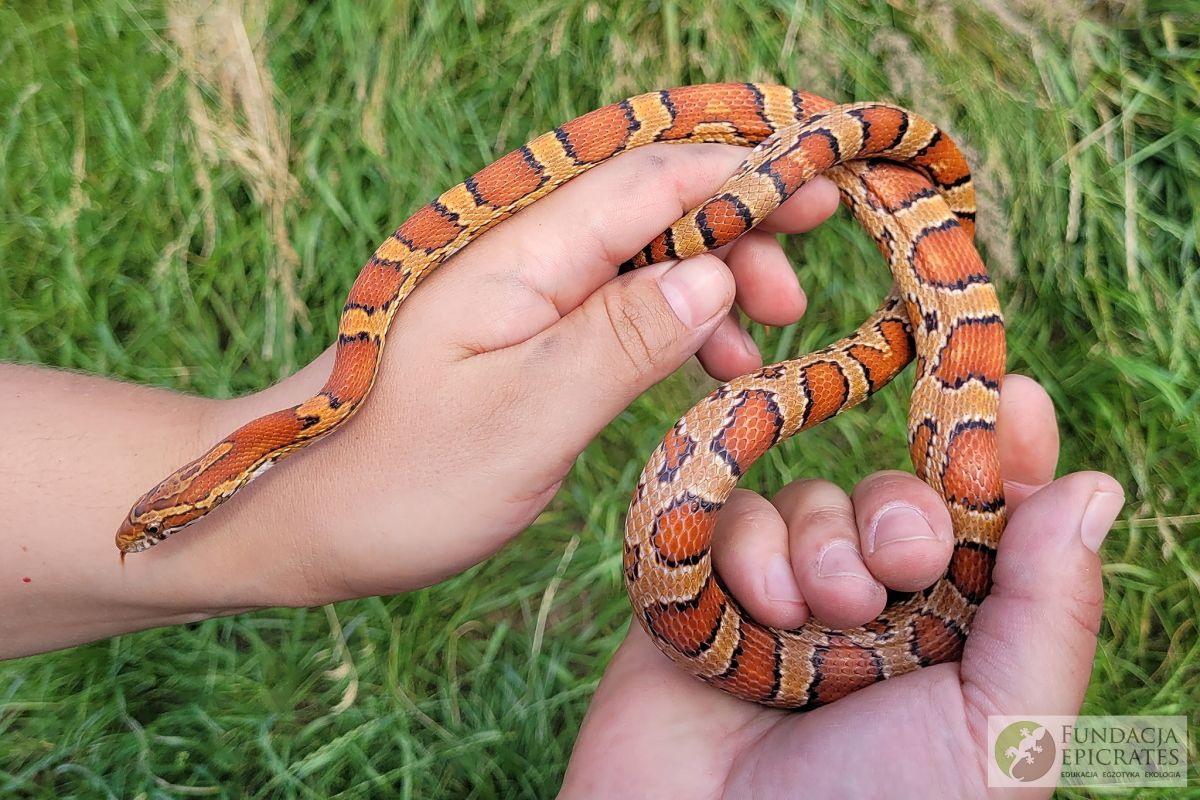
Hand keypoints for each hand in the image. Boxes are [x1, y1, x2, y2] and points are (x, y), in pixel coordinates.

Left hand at [167, 143, 840, 605]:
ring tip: (771, 336)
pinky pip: (615, 306)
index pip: (652, 178)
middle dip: (739, 228)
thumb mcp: (524, 418)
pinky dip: (672, 325)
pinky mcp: (520, 335)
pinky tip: (710, 365)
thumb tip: (716, 277)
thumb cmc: (399, 476)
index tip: (828, 178)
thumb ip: (622, 342)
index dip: (745, 173)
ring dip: (712, 281)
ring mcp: (520, 294)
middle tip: (802, 289)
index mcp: (520, 253)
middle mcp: (522, 255)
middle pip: (652, 204)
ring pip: (641, 256)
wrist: (299, 513)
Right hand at [560, 376, 1123, 797]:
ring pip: (815, 499)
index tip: (1018, 400)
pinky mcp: (707, 587)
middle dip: (903, 513)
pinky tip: (750, 611)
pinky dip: (747, 548)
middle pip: (902, 495)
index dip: (1006, 452)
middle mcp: (879, 610)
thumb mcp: (995, 731)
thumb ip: (1048, 612)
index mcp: (958, 638)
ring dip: (820, 546)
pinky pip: (734, 515)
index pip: (994, 521)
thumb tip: (1095, 484)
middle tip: (904, 566)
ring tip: (812, 622)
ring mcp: (791, 597)